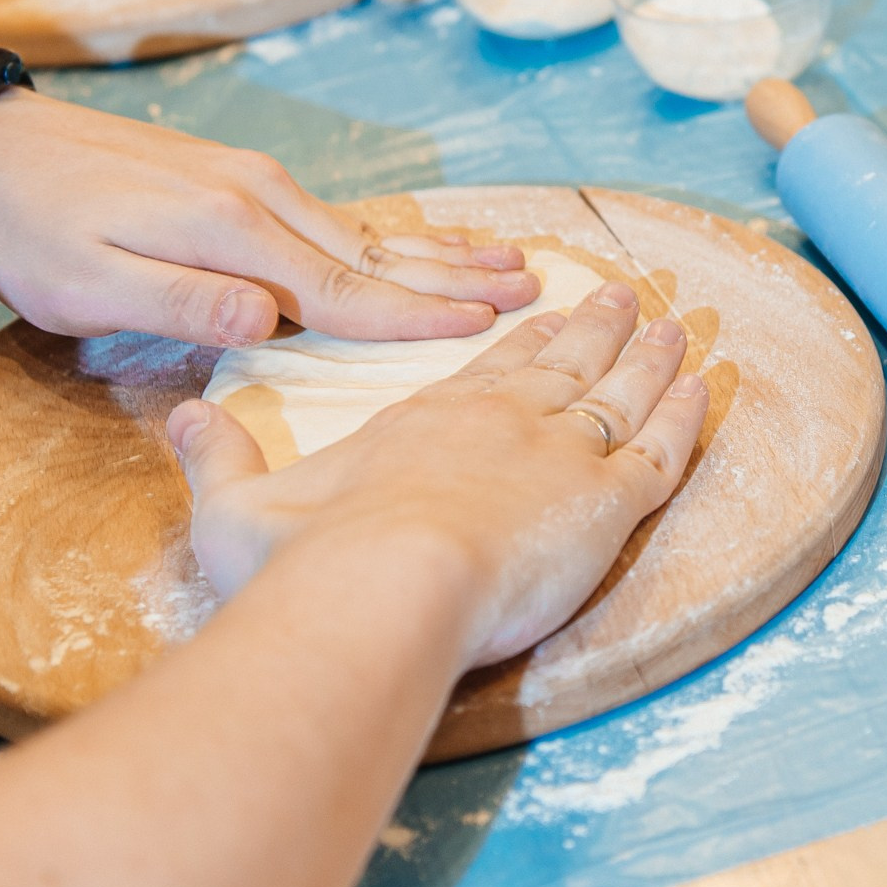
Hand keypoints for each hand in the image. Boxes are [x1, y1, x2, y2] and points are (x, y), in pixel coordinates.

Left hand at [0, 89, 541, 344]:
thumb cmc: (32, 230)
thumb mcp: (82, 284)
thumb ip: (178, 302)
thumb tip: (268, 317)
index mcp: (228, 232)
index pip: (340, 289)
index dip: (413, 317)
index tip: (482, 331)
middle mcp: (260, 199)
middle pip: (376, 254)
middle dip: (458, 278)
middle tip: (537, 290)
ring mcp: (257, 186)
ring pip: (367, 233)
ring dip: (442, 255)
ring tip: (513, 263)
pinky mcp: (245, 184)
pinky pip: (340, 218)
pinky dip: (397, 237)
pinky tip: (426, 243)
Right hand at [174, 282, 709, 664]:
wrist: (376, 590)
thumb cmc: (303, 564)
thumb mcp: (236, 509)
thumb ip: (216, 457)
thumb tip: (179, 414)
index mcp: (426, 422)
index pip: (488, 371)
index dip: (523, 342)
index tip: (547, 313)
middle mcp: (501, 423)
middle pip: (562, 365)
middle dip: (596, 330)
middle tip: (625, 296)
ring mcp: (559, 455)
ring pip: (621, 395)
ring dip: (652, 360)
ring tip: (676, 326)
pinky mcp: (605, 502)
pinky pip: (662, 451)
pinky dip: (688, 418)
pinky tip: (707, 389)